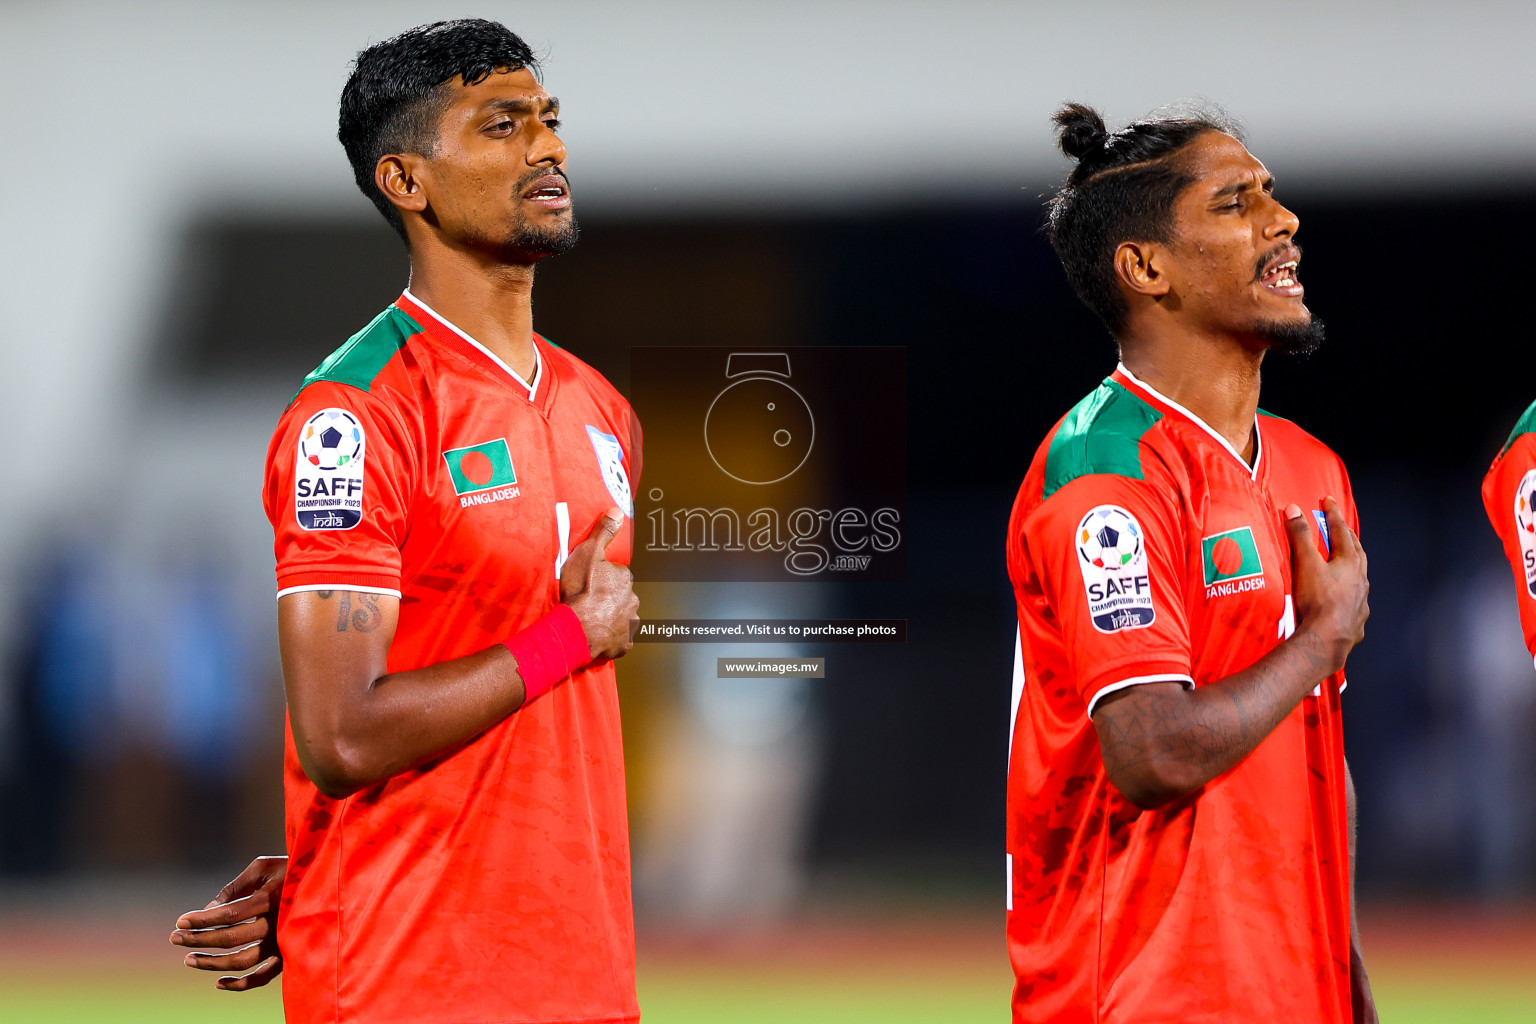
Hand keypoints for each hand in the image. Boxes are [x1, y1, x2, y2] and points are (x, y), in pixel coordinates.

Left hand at [170, 855, 285, 990]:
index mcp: (270, 898)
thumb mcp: (263, 866)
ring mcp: (283, 942)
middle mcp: (276, 923)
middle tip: (174, 938)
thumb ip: (235, 887)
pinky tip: (218, 982)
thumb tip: (209, 910)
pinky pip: (263, 978)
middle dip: (198, 939)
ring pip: (242, 961)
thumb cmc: (290, 868)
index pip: (228, 914)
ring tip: (189, 959)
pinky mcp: (288, 954)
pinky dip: (240, 984)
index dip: (201, 920)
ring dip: (212, 963)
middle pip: (230, 938)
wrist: (327, 881)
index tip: (179, 921)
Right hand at [562, 506, 638, 660]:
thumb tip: (617, 512)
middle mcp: (633, 600)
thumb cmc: (580, 591)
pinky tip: (600, 635)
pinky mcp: (624, 644)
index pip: (618, 576)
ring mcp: (630, 623)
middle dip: (610, 599)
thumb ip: (603, 532)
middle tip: (590, 601)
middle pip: (622, 596)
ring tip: (593, 619)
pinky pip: (621, 639)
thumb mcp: (588, 553)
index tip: (591, 583)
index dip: (604, 579)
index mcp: (625, 578)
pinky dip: (613, 638)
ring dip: (612, 617)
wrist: (576, 627)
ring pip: (623, 617)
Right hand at [1285, 497, 1368, 674]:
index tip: (1328, 501)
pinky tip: (1345, 599)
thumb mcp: (1305, 563)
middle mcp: (1360, 580)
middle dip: (1348, 537)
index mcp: (1349, 563)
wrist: (1327, 639)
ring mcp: (1361, 601)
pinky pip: (1357, 601)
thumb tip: (1294, 510)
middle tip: (1341, 528)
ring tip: (1346, 562)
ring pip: (1360, 576)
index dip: (1332, 514)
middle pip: (1357, 552)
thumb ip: (1300, 536)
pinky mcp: (1357, 619)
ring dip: (1353, 565)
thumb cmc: (1317, 601)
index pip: (1341, 531)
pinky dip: (1351, 593)